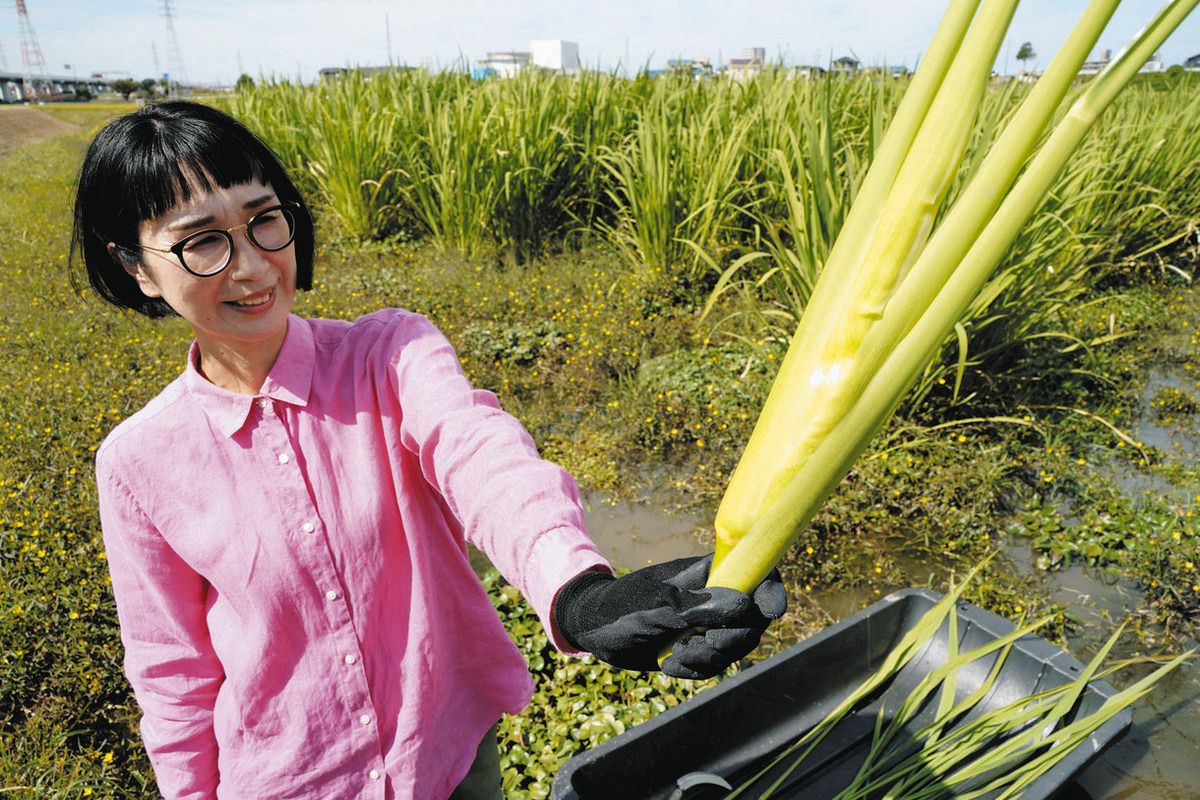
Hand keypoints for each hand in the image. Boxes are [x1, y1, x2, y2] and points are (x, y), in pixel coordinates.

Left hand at [552, 555, 786, 678]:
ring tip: (678, 654)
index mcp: (709, 573)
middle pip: (753, 620)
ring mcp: (707, 624)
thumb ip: (699, 607)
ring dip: (710, 659)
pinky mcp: (697, 648)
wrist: (593, 630)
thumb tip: (745, 605)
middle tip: (704, 644)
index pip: (756, 574)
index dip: (771, 590)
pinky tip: (669, 664)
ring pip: (735, 647)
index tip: (772, 611)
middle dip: (733, 639)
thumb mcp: (656, 606)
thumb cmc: (620, 607)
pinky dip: (695, 670)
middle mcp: (715, 597)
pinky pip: (714, 665)